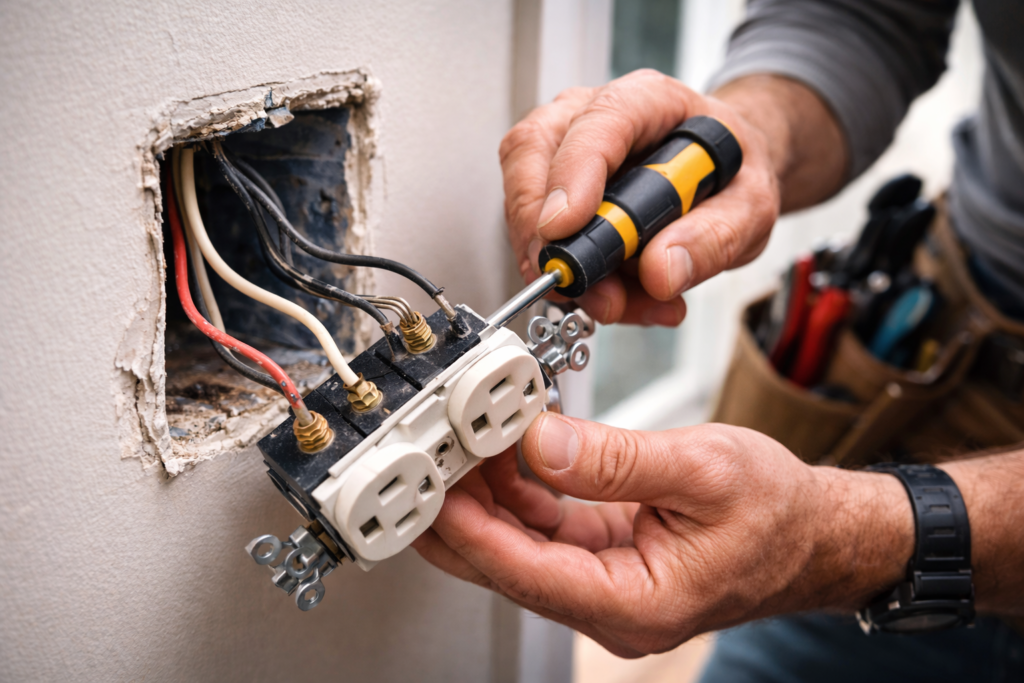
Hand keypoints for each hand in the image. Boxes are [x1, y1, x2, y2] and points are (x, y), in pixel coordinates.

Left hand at [413, 415, 912, 655]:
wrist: (816, 533)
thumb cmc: (779, 513)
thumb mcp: (703, 469)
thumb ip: (616, 459)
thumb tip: (540, 442)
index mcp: (635, 602)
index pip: (526, 571)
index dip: (471, 528)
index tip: (434, 488)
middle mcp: (610, 604)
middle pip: (509, 563)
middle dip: (462, 509)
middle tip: (431, 456)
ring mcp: (604, 584)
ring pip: (520, 544)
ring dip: (487, 494)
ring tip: (464, 440)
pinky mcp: (603, 559)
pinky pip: (544, 529)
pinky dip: (518, 490)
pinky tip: (504, 452)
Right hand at [500, 69, 780, 325]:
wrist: (725, 181)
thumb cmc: (730, 175)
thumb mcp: (752, 207)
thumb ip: (716, 237)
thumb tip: (659, 270)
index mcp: (647, 100)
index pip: (596, 123)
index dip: (572, 175)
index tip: (565, 229)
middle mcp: (590, 117)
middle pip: (532, 154)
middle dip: (544, 234)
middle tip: (584, 290)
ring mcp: (560, 152)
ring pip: (524, 203)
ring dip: (565, 268)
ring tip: (624, 303)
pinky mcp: (549, 195)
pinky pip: (537, 239)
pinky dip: (574, 282)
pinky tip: (621, 297)